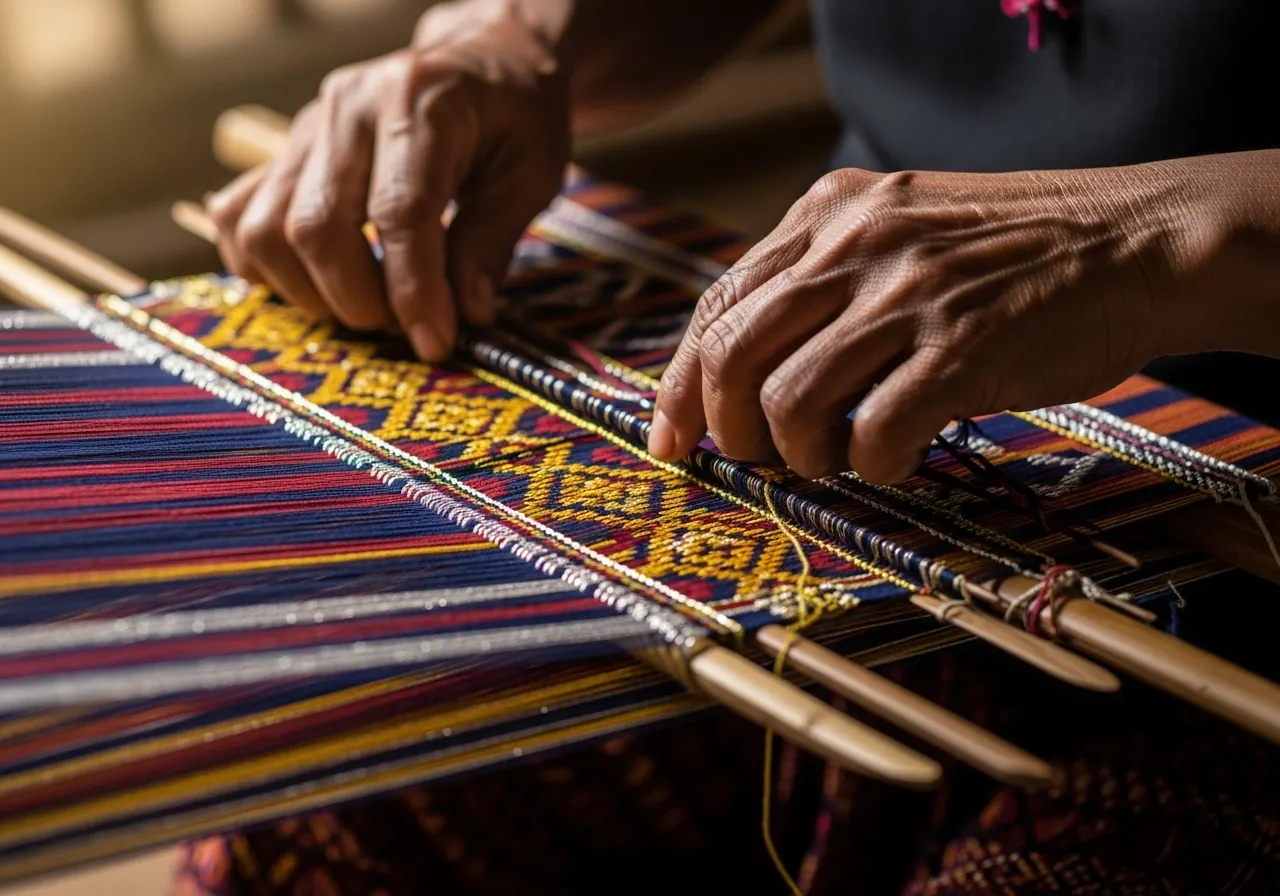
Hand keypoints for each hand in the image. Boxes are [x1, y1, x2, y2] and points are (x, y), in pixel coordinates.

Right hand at [208, 4, 570, 360]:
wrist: (481, 63)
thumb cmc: (514, 118)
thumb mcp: (531, 173)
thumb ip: (491, 242)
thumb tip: (465, 315)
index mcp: (419, 103)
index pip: (400, 212)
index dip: (413, 289)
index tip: (434, 341)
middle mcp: (348, 108)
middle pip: (317, 227)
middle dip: (359, 301)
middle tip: (405, 326)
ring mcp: (306, 128)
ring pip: (265, 230)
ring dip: (311, 294)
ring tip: (368, 306)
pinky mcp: (284, 151)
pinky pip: (237, 217)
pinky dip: (266, 268)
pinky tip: (317, 284)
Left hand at [647, 164, 1213, 483]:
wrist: (1138, 242)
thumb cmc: (1014, 253)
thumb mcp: (901, 230)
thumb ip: (822, 280)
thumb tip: (745, 370)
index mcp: (829, 212)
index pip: (718, 307)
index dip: (680, 387)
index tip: (672, 440)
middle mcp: (856, 244)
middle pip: (732, 357)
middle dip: (727, 429)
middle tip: (754, 459)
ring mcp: (908, 294)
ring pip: (790, 402)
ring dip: (800, 455)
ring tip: (838, 457)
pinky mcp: (961, 349)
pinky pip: (872, 433)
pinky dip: (869, 466)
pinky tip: (894, 458)